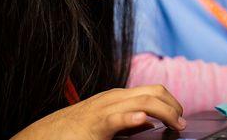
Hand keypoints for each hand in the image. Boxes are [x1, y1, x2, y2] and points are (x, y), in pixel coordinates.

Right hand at [11, 85, 185, 139]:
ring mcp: (105, 109)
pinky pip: (116, 117)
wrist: (45, 136)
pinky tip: (142, 121)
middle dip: (174, 106)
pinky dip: (131, 118)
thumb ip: (126, 122)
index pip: (154, 91)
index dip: (172, 103)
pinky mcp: (95, 124)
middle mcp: (114, 98)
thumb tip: (147, 124)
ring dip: (165, 111)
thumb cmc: (75, 131)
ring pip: (143, 101)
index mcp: (118, 98)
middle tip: (182, 124)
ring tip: (175, 125)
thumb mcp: (106, 122)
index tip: (181, 119)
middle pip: (154, 92)